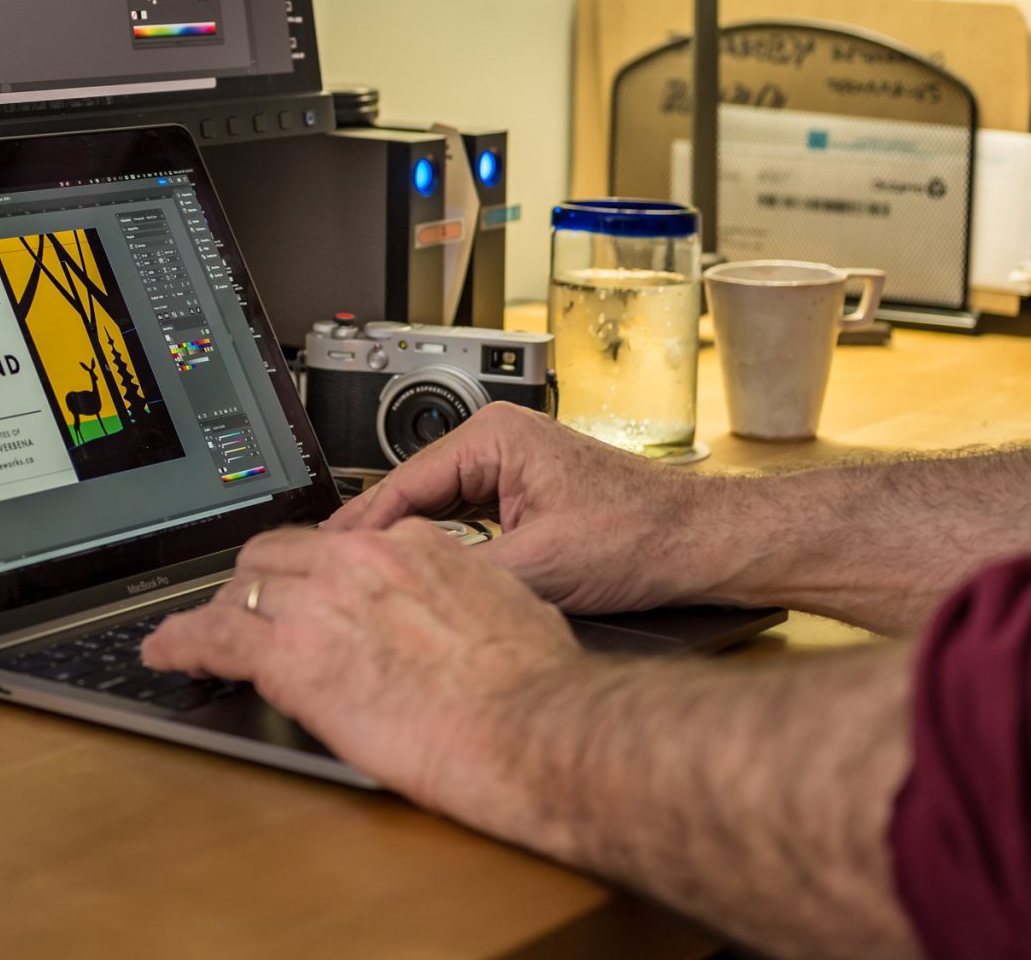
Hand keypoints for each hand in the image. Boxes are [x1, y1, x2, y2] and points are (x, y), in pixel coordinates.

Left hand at [139, 521, 583, 833]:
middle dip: (254, 586)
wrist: (535, 729)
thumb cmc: (536, 688)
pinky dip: (180, 644)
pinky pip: (212, 638)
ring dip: (217, 616)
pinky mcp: (290, 657)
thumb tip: (458, 613)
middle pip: (276, 557)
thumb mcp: (507, 609)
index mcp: (411, 547)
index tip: (310, 593)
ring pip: (239, 593)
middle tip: (245, 614)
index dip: (314, 574)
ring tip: (200, 638)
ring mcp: (319, 604)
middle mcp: (357, 561)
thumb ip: (464, 599)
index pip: (338, 546)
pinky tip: (166, 654)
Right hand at [331, 403, 723, 614]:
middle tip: (337, 578)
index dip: (360, 528)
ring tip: (370, 581)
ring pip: (438, 509)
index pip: (402, 482)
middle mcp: (500, 442)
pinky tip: (426, 578)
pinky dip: (445, 548)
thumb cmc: (646, 536)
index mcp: (495, 436)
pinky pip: (466, 519)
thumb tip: (411, 593)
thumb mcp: (542, 567)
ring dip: (411, 544)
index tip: (326, 558)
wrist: (704, 544)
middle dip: (379, 537)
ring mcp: (513, 466)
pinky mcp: (526, 494)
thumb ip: (467, 576)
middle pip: (414, 494)